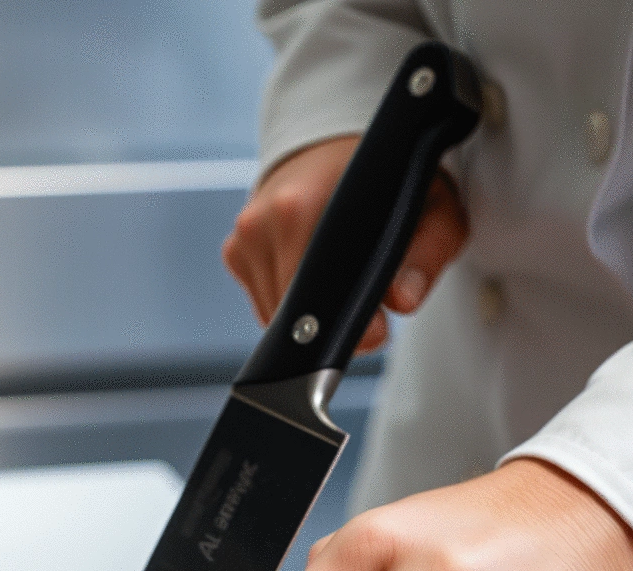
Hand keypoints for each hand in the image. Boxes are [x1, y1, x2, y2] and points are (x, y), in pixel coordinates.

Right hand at [223, 136, 468, 339]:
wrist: (337, 141)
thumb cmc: (387, 175)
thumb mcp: (432, 208)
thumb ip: (424, 255)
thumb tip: (402, 300)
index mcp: (298, 207)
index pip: (313, 299)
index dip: (347, 324)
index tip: (376, 331)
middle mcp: (261, 221)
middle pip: (294, 314)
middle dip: (333, 325)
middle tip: (372, 305)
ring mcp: (243, 238)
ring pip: (277, 317)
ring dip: (312, 316)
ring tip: (343, 280)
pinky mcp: (235, 252)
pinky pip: (266, 303)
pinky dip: (292, 303)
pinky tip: (315, 274)